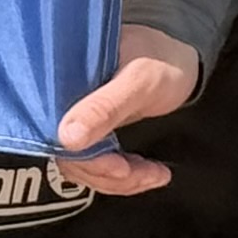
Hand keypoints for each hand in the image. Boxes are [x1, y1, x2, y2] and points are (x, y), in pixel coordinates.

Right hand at [53, 29, 200, 194]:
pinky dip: (124, 175)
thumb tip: (67, 139)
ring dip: (120, 179)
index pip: (56, 134)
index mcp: (62, 84)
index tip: (120, 169)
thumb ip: (104, 109)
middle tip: (147, 174)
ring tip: (155, 174)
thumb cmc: (159, 58)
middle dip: (110, 174)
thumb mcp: (137, 81)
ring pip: (86, 166)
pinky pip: (98, 163)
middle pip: (71, 156)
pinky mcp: (94, 131)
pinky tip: (149, 172)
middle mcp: (63, 104)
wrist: (181, 58)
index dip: (85, 159)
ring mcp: (79, 119)